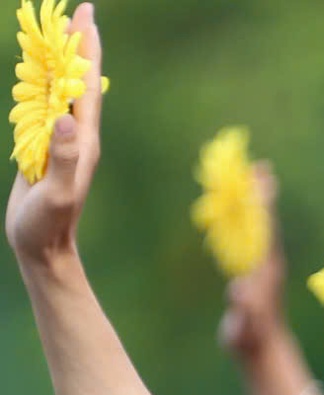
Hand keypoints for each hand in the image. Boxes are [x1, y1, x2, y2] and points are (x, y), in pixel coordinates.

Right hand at [6, 3, 103, 264]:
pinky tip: (40, 70)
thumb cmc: (49, 224)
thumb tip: (68, 120)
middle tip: (78, 10)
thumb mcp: (56, 193)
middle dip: (78, 45)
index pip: (87, 86)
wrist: (42, 246)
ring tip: (58, 30)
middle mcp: (77, 134)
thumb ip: (63, 158)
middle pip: (78, 80)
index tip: (88, 18)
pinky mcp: (46, 145)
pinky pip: (45, 105)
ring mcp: (62, 139)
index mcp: (84, 140)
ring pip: (62, 89)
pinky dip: (43, 81)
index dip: (87, 51)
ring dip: (60, 59)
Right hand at [216, 164, 285, 361]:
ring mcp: (261, 268)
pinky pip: (251, 239)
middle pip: (264, 225)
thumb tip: (240, 291)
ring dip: (256, 203)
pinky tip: (242, 203)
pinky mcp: (255, 272)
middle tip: (260, 167)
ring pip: (259, 229)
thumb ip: (244, 312)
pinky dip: (247, 220)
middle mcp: (267, 266)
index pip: (266, 234)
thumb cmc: (252, 343)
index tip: (263, 181)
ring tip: (254, 176)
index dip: (263, 207)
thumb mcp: (246, 330)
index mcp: (267, 274)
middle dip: (261, 197)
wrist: (264, 351)